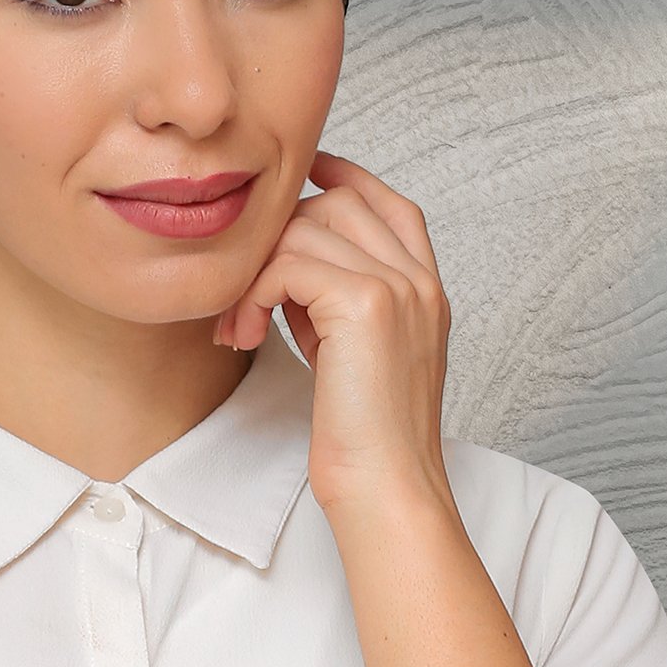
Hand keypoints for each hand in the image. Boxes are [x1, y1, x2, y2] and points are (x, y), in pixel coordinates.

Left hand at [213, 150, 452, 514]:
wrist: (387, 488)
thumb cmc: (364, 437)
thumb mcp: (350, 354)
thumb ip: (331, 303)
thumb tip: (286, 267)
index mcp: (426, 290)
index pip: (390, 203)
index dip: (343, 178)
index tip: (297, 178)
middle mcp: (419, 280)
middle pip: (339, 202)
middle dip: (277, 236)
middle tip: (243, 298)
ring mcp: (399, 287)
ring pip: (307, 226)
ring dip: (255, 271)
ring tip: (239, 326)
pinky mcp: (367, 304)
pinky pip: (289, 264)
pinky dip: (254, 294)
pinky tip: (245, 335)